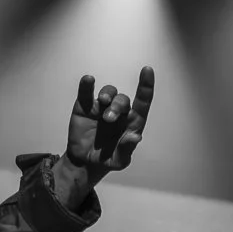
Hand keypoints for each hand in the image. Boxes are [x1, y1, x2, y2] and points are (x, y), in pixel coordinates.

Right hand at [64, 67, 154, 185]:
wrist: (85, 161)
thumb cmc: (108, 159)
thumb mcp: (119, 161)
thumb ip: (126, 149)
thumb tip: (136, 137)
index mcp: (132, 123)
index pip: (143, 103)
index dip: (146, 87)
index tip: (147, 70)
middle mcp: (119, 112)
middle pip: (123, 100)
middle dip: (117, 106)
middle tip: (108, 119)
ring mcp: (102, 107)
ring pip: (109, 92)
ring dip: (107, 95)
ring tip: (102, 103)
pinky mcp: (85, 107)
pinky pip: (86, 92)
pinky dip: (87, 85)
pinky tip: (89, 80)